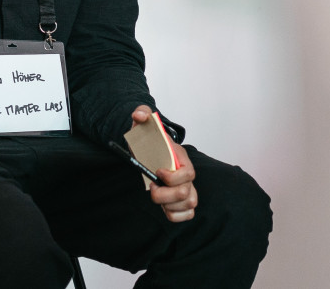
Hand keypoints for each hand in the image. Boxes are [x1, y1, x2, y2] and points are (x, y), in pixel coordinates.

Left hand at [134, 105, 197, 222]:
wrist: (147, 150)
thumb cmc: (148, 140)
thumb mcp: (142, 124)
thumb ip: (141, 114)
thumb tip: (140, 116)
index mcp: (181, 159)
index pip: (188, 173)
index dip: (173, 178)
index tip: (157, 172)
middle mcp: (187, 176)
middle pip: (187, 193)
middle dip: (165, 195)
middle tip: (151, 187)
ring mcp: (187, 189)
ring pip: (189, 204)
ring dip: (169, 205)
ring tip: (156, 196)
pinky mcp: (182, 202)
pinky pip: (186, 215)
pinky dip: (175, 215)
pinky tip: (164, 207)